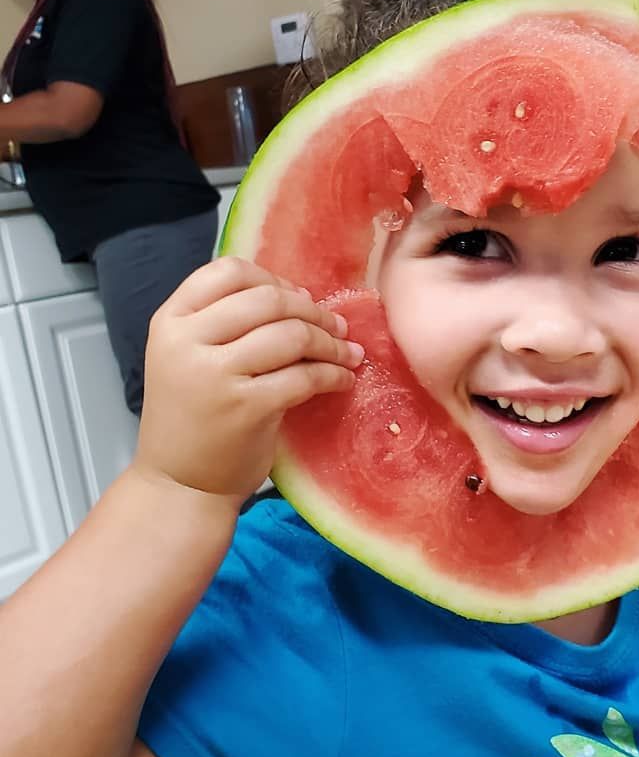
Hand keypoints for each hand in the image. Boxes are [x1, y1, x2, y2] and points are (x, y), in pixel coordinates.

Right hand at [134, 258, 362, 502]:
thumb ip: (225, 324)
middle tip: (338, 327)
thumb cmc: (195, 419)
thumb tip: (299, 296)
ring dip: (332, 343)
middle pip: (268, 299)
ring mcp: (215, 374)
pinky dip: (334, 375)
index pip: (228, 271)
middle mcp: (187, 341)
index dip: (274, 278)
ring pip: (291, 335)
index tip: (301, 298)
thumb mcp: (189, 358)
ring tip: (349, 354)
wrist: (180, 484)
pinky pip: (305, 376)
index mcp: (170, 321)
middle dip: (314, 311)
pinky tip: (343, 380)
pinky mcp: (247, 407)